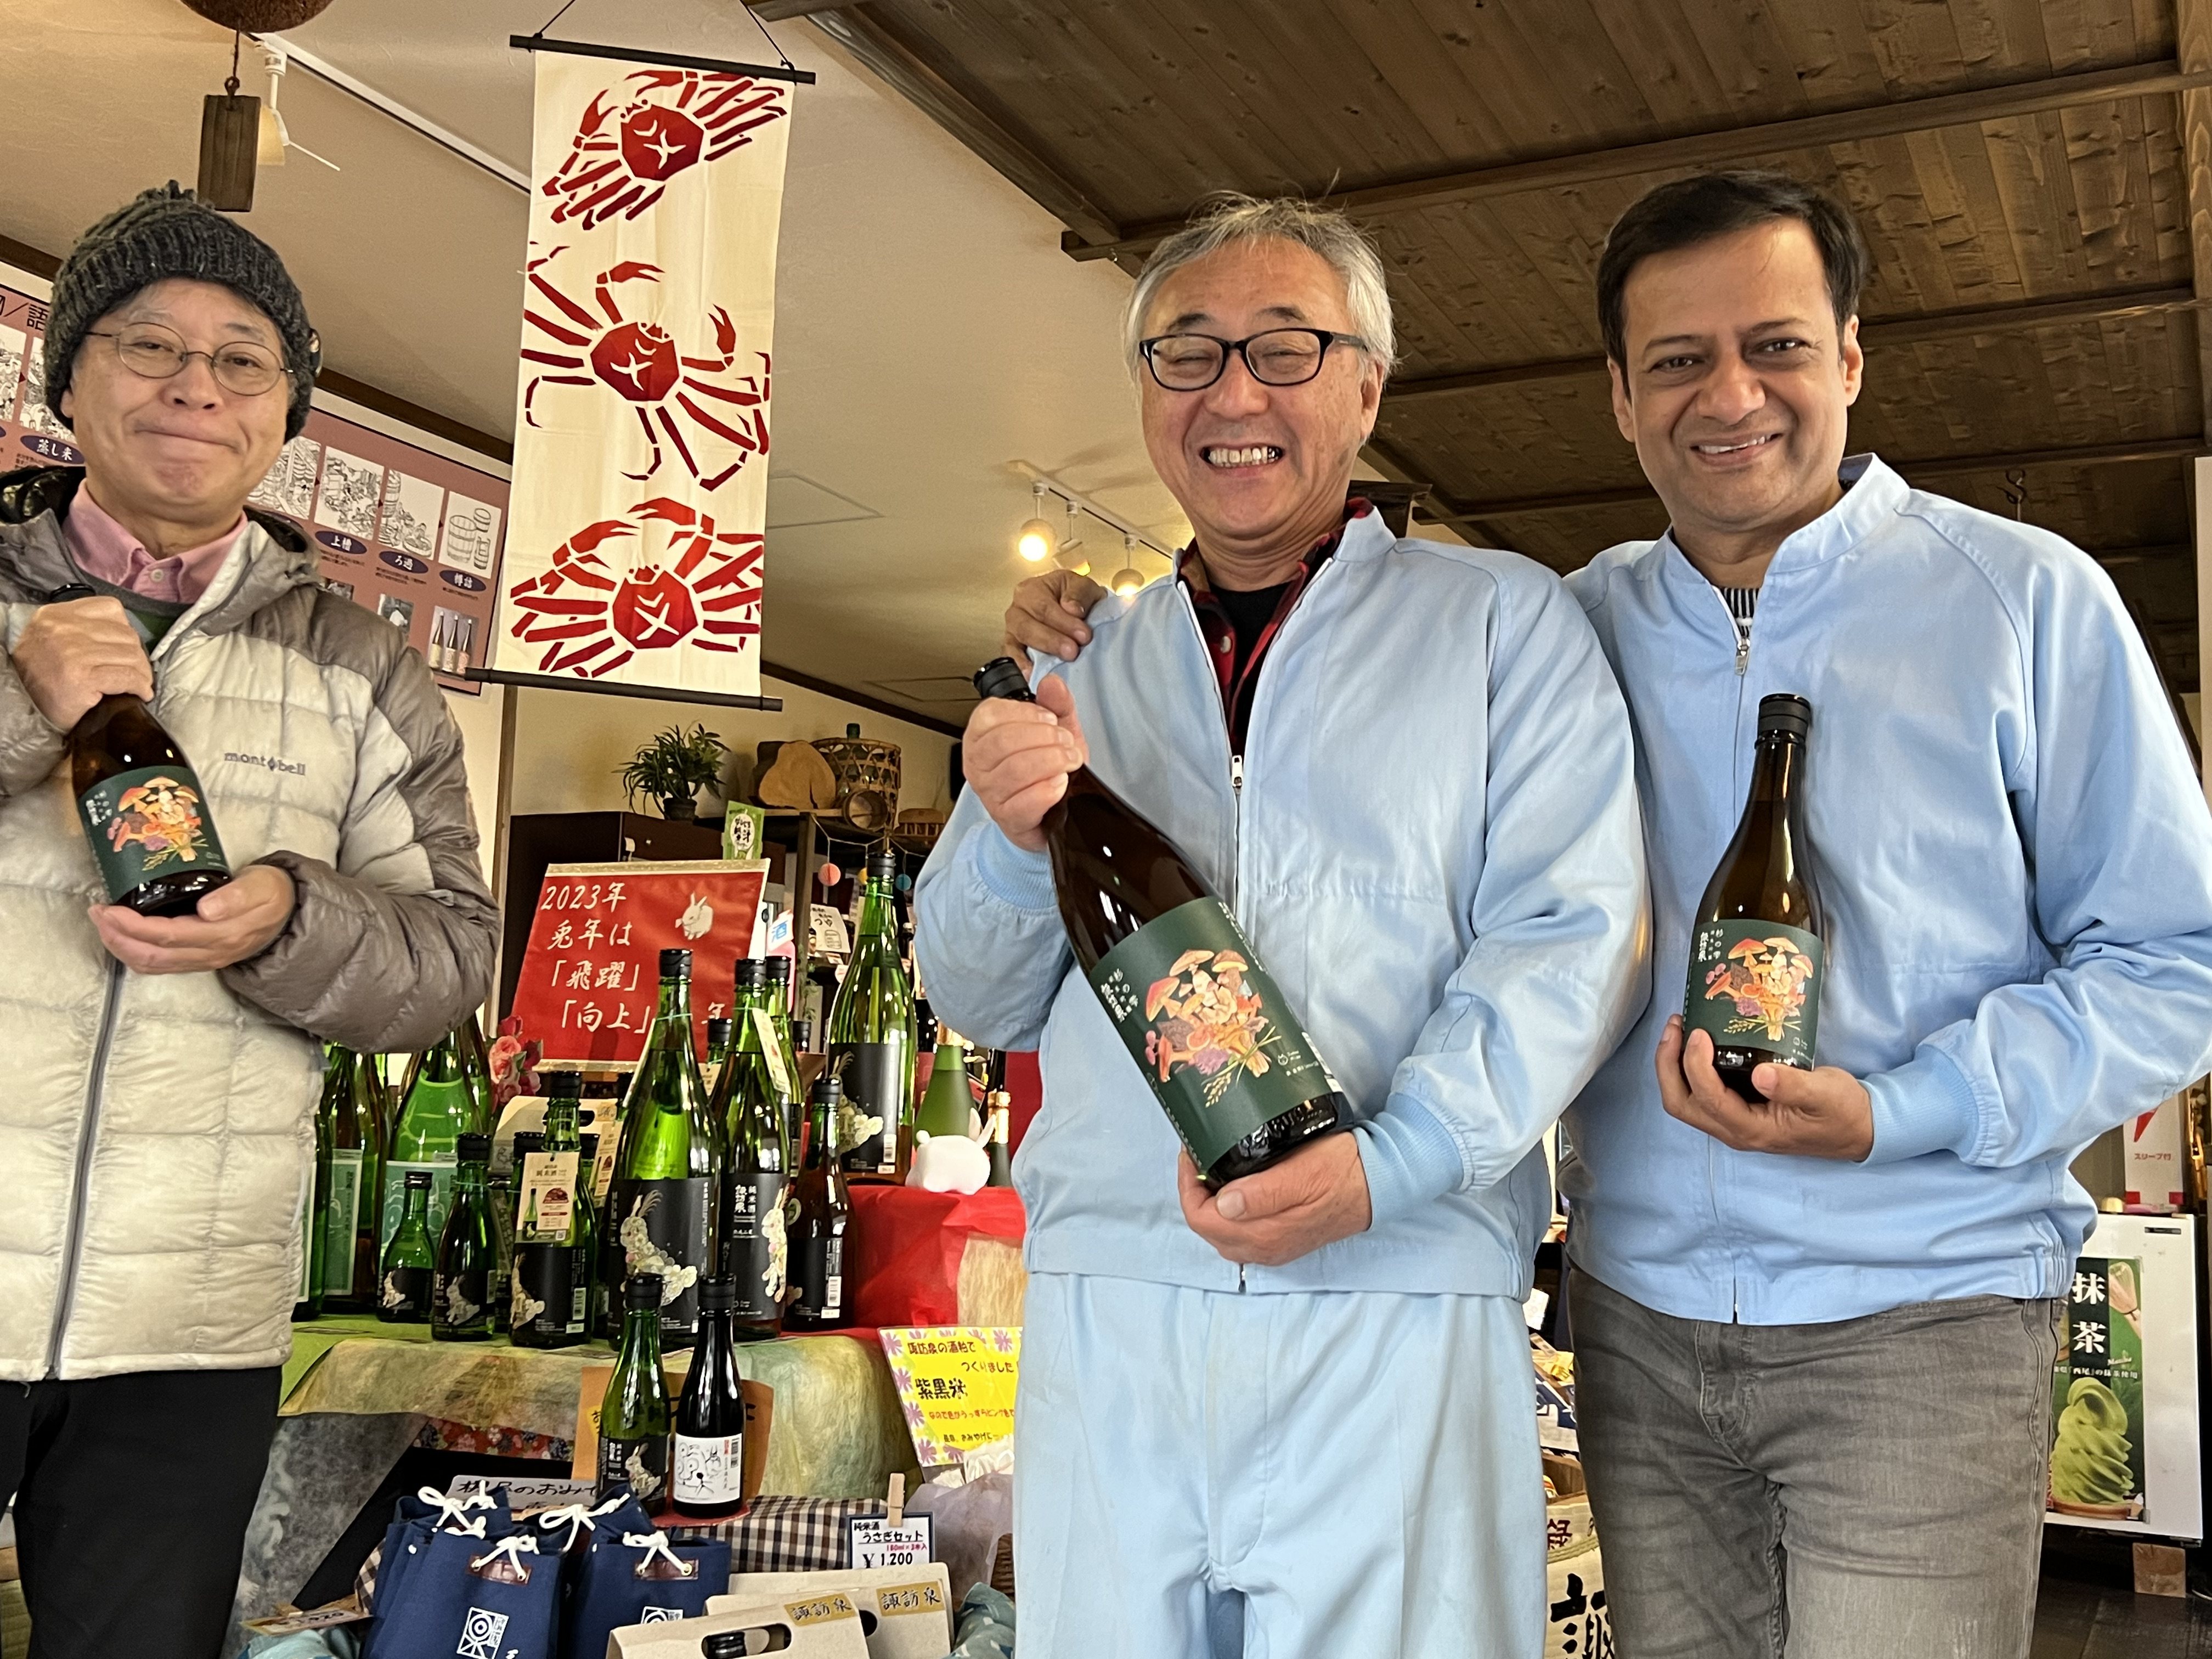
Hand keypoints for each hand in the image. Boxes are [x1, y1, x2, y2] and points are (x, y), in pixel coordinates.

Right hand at [13, 596, 152, 727]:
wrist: (19, 709)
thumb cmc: (41, 678)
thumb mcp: (53, 640)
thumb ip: (81, 628)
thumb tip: (125, 635)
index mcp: (55, 614)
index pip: (111, 609)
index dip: (126, 632)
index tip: (127, 649)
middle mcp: (62, 628)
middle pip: (126, 634)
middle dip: (138, 656)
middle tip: (138, 673)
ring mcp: (73, 652)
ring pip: (131, 655)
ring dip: (142, 673)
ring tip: (139, 684)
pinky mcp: (82, 677)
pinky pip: (128, 677)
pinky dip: (141, 686)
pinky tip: (140, 694)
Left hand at [90, 862, 296, 974]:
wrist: (290, 912)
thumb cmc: (272, 893)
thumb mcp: (262, 885)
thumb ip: (237, 896)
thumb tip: (206, 909)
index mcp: (223, 934)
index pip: (167, 934)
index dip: (132, 925)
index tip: (109, 907)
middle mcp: (210, 953)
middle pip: (151, 955)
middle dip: (117, 937)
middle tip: (97, 913)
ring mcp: (204, 960)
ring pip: (152, 965)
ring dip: (121, 947)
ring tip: (103, 925)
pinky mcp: (200, 960)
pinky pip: (160, 965)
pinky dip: (135, 954)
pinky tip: (124, 938)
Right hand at [961, 673, 1086, 851]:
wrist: (1054, 808)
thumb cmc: (1047, 768)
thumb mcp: (1056, 728)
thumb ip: (1056, 702)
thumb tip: (1052, 684)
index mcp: (981, 735)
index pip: (990, 715)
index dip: (1026, 713)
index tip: (1050, 718)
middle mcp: (977, 764)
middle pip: (1003, 742)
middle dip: (1044, 738)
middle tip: (1065, 741)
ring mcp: (989, 793)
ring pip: (1015, 770)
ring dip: (1051, 761)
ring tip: (1069, 761)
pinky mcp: (1007, 819)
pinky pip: (1024, 802)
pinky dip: (1048, 790)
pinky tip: (1060, 783)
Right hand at [1004, 570, 1105, 662]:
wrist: (1076, 607)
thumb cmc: (1075, 596)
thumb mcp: (1083, 586)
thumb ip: (1079, 594)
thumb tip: (1073, 609)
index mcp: (1032, 589)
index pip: (1044, 607)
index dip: (1063, 623)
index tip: (1084, 635)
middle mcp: (1017, 609)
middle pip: (1027, 626)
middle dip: (1051, 641)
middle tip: (1072, 651)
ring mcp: (1013, 630)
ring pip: (1018, 642)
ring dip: (1038, 655)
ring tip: (1054, 667)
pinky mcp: (1013, 648)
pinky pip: (1011, 657)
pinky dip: (1020, 666)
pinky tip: (1031, 676)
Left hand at [1177, 1134, 1371, 1265]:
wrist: (1379, 1184)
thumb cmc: (1343, 1170)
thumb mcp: (1304, 1171)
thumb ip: (1264, 1193)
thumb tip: (1224, 1204)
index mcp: (1265, 1234)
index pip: (1201, 1219)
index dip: (1188, 1186)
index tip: (1192, 1153)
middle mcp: (1264, 1249)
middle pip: (1206, 1228)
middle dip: (1195, 1193)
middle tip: (1201, 1156)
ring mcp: (1273, 1247)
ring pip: (1221, 1233)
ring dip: (1209, 1203)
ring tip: (1214, 1168)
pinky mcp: (1281, 1241)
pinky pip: (1240, 1234)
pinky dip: (1228, 1212)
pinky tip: (1234, 1187)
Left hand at [1656, 1014, 1873, 1159]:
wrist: (1858, 1129)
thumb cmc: (1842, 1112)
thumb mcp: (1825, 1094)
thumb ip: (1794, 1086)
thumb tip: (1761, 1074)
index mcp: (1752, 1130)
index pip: (1709, 1098)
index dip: (1696, 1065)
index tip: (1700, 1033)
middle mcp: (1734, 1130)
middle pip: (1681, 1103)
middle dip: (1668, 1064)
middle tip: (1675, 1027)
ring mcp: (1732, 1122)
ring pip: (1685, 1100)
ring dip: (1673, 1065)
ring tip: (1679, 1029)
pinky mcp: (1736, 1110)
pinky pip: (1699, 1093)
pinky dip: (1688, 1068)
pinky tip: (1697, 1041)